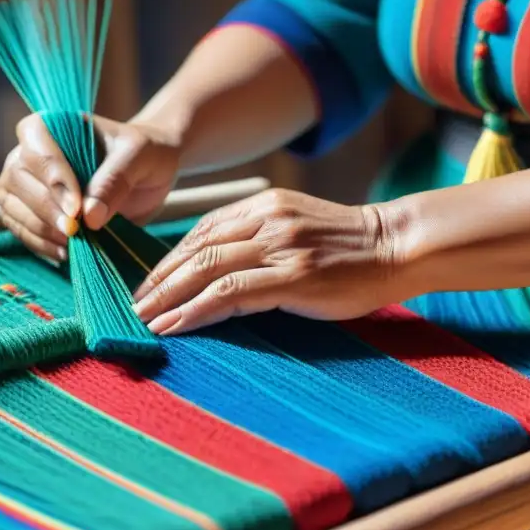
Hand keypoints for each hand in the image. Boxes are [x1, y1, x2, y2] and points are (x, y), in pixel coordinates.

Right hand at [0, 113, 181, 260]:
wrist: (146, 171)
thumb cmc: (141, 154)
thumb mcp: (138, 157)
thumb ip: (114, 180)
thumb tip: (89, 216)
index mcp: (52, 125)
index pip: (38, 146)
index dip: (52, 177)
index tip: (75, 206)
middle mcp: (29, 151)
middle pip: (18, 178)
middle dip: (45, 209)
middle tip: (73, 231)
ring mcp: (23, 182)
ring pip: (12, 206)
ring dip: (40, 230)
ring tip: (71, 244)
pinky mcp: (27, 211)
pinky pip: (20, 230)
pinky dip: (39, 244)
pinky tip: (65, 253)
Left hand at [131, 188, 402, 334]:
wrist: (397, 246)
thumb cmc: (350, 247)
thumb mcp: (300, 227)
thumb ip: (261, 237)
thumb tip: (219, 269)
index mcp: (265, 205)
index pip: (202, 230)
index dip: (169, 259)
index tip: (149, 283)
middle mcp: (267, 219)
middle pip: (195, 248)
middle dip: (158, 279)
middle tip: (132, 305)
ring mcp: (280, 247)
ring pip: (206, 268)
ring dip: (168, 296)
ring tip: (144, 319)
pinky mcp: (292, 277)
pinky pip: (230, 292)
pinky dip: (196, 309)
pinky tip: (176, 324)